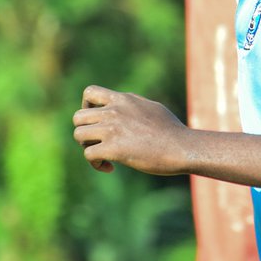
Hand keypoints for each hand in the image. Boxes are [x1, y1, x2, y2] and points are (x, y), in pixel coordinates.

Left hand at [72, 85, 187, 174]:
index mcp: (124, 99)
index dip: (86, 107)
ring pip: (78, 135)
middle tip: (98, 142)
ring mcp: (112, 129)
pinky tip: (110, 168)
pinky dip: (95, 164)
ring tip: (103, 156)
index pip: (89, 92)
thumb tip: (125, 106)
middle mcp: (114, 111)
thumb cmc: (173, 131)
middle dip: (84, 131)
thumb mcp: (152, 108)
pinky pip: (89, 155)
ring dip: (87, 147)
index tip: (97, 121)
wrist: (182, 147)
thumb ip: (133, 106)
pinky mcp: (113, 149)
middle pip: (78, 117)